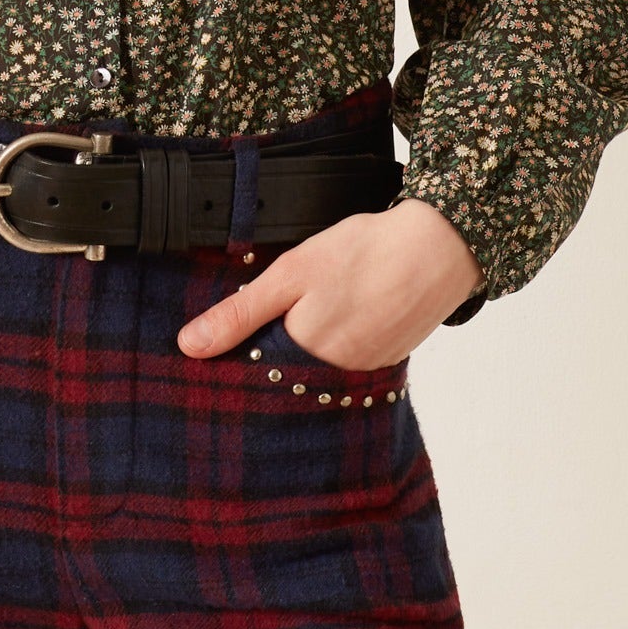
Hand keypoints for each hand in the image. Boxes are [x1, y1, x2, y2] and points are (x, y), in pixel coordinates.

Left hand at [175, 198, 483, 368]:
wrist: (438, 248)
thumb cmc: (364, 255)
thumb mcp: (290, 274)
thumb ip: (240, 314)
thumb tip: (189, 347)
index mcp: (304, 359)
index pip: (253, 379)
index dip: (232, 363)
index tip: (211, 356)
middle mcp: (333, 379)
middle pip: (283, 380)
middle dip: (265, 362)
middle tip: (257, 331)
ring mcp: (363, 375)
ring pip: (313, 373)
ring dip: (298, 357)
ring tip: (296, 322)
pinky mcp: (384, 364)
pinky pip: (343, 367)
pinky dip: (330, 350)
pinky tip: (331, 321)